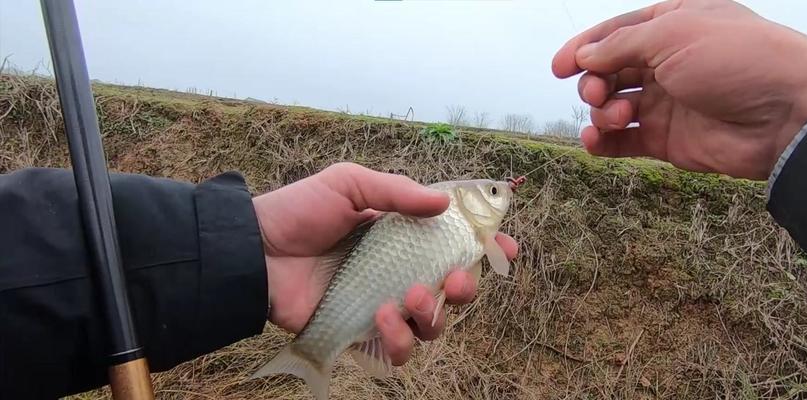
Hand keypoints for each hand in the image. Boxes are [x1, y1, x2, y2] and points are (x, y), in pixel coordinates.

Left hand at [251, 162, 518, 365]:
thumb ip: (397, 192)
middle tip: (453, 281)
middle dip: (465, 289)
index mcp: (402, 235)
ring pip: (431, 327)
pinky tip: (380, 318)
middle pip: (453, 292)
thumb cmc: (299, 211)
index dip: (485, 249)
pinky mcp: (359, 333)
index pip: (455, 244)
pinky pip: (396, 351)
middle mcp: (398, 271)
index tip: (505, 249)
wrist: (254, 250)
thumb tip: (445, 205)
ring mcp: (381, 304)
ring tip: (406, 298)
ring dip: (430, 317)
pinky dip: (398, 340)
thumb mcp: (350, 183)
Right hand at [552, 0, 806, 179]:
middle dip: (594, 82)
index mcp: (675, 23)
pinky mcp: (670, 139)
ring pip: (615, 106)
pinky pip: (626, 142)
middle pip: (611, 70)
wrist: (788, 113)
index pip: (617, 33)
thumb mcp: (673, 34)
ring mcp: (670, 102)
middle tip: (597, 94)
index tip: (559, 67)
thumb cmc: (738, 59)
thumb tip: (585, 55)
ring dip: (603, 112)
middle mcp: (670, 61)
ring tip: (617, 116)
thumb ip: (621, 45)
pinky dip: (604, 143)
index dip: (585, 48)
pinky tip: (594, 143)